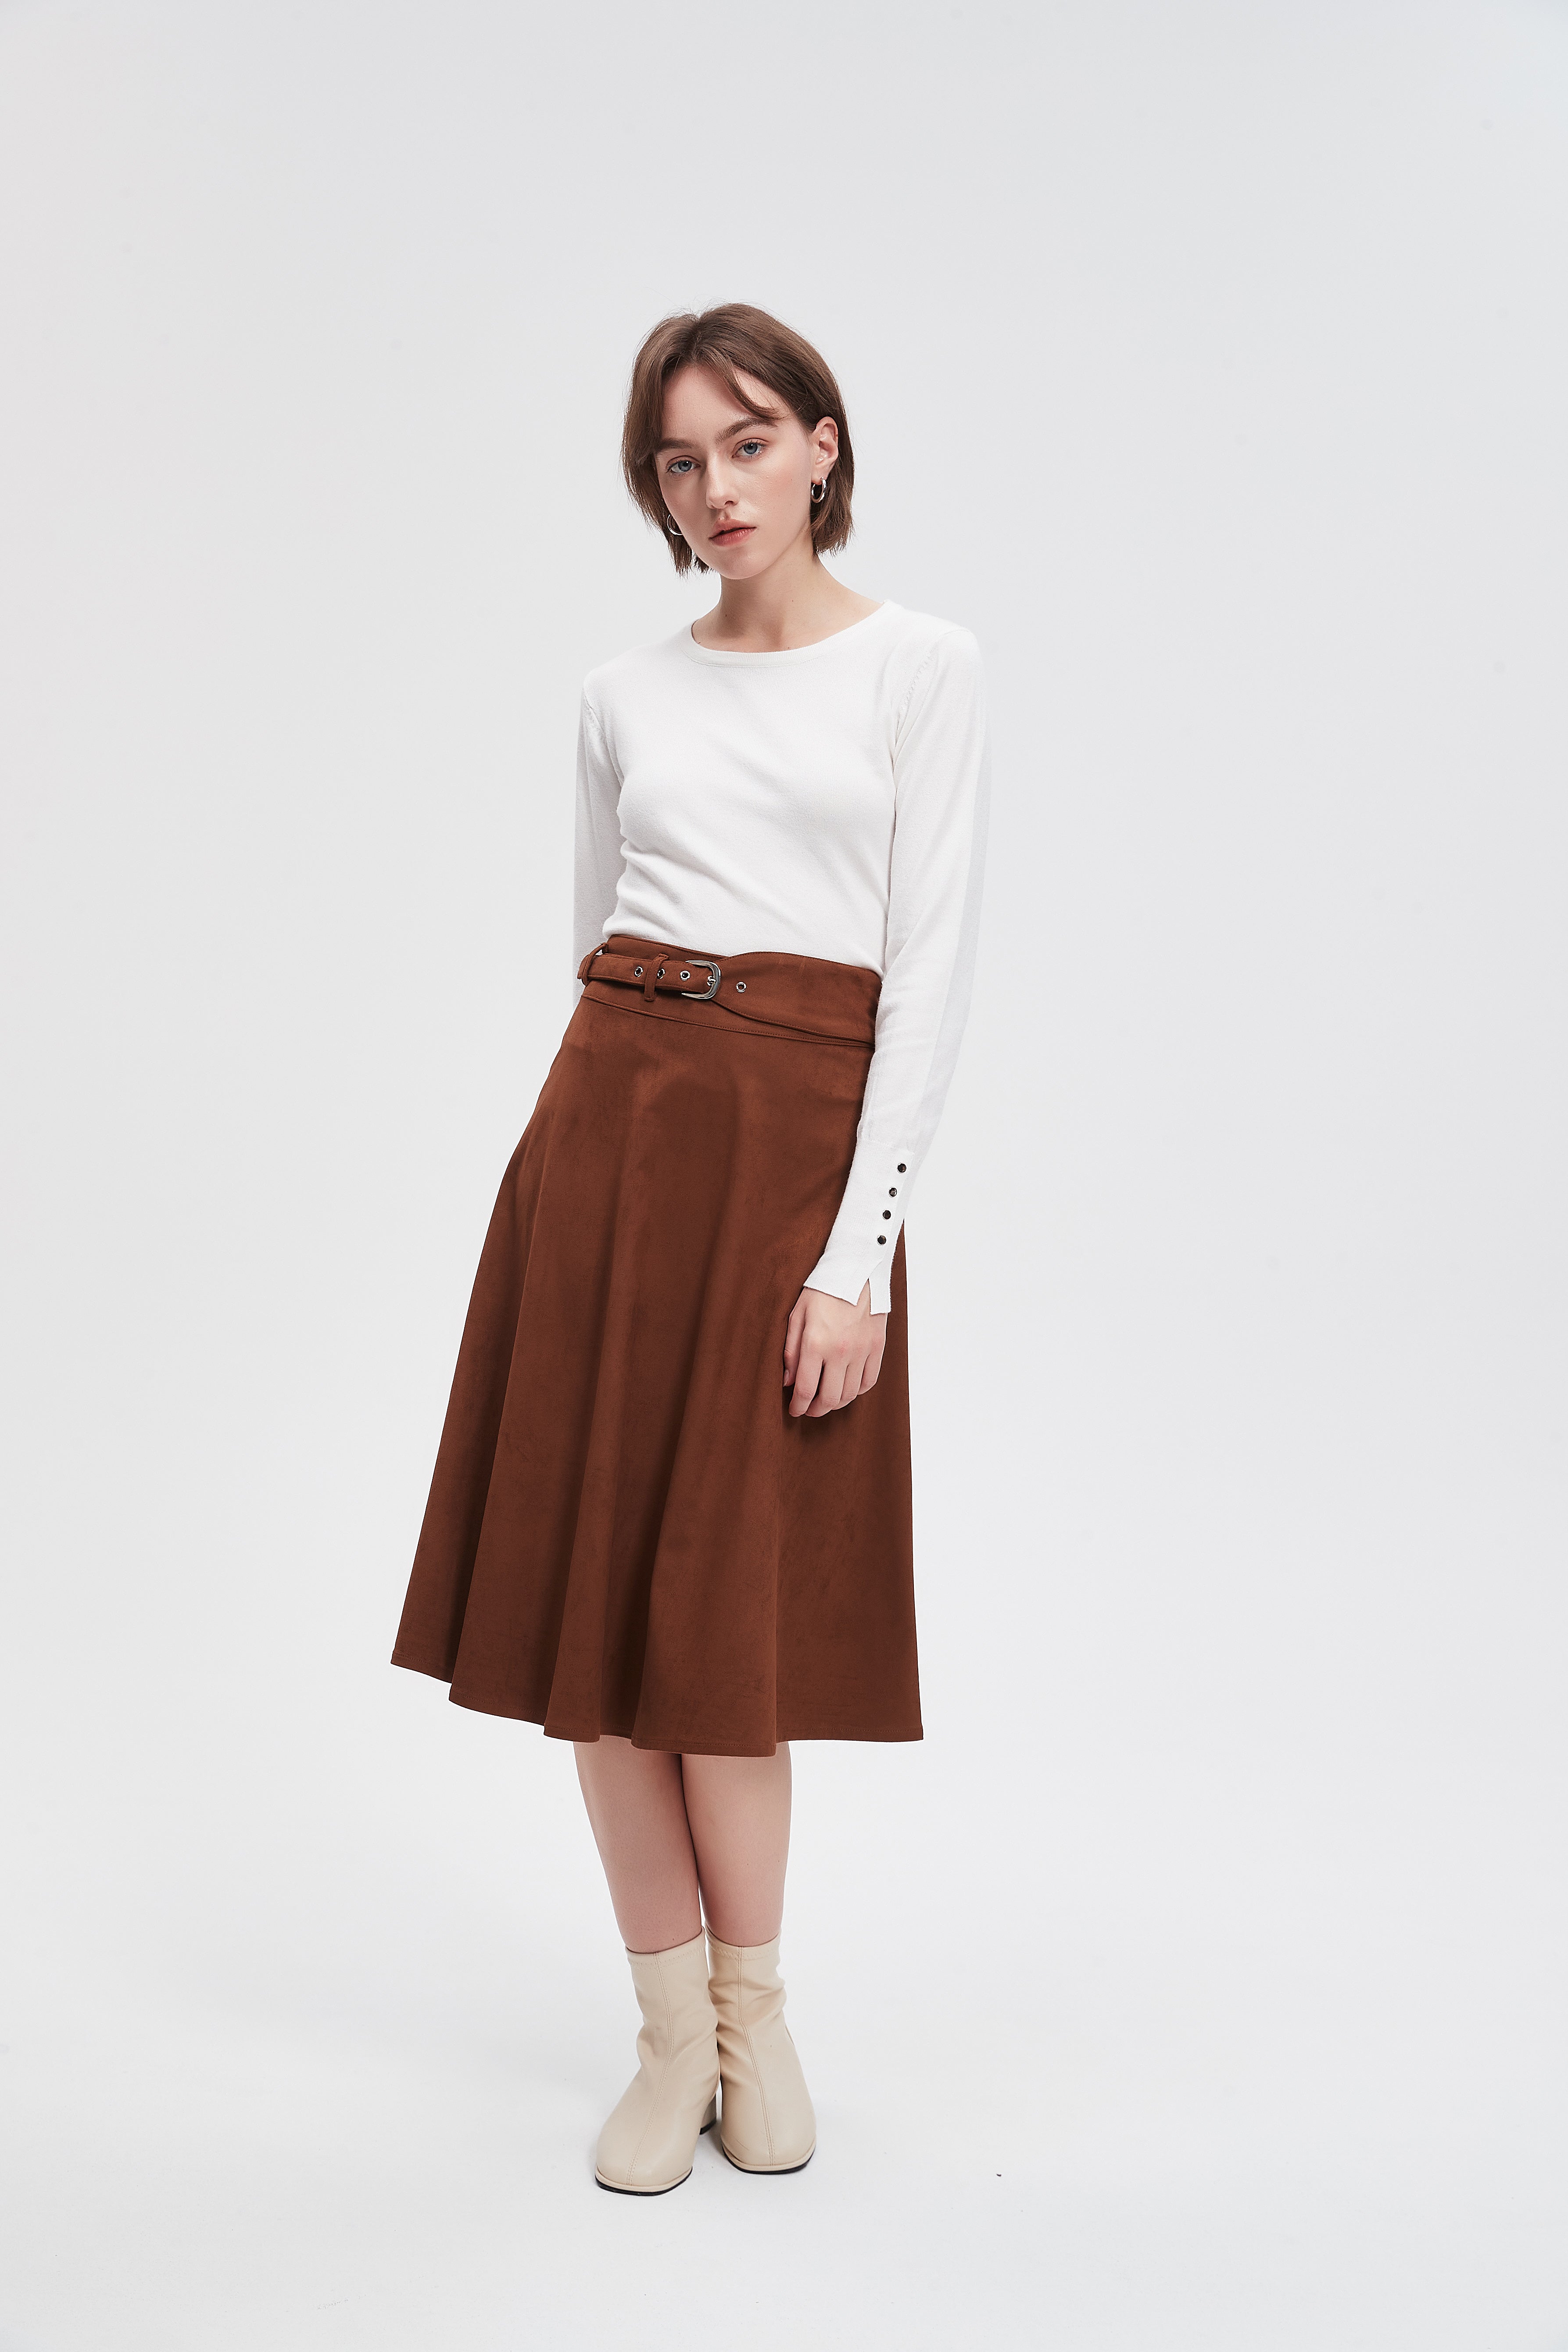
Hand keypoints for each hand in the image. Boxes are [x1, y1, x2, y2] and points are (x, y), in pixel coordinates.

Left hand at [783, 1282, 886, 1417]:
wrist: (856, 1269)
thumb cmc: (822, 1290)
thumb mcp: (797, 1316)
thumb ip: (791, 1351)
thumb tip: (789, 1382)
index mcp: (815, 1343)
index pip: (806, 1389)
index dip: (798, 1406)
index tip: (794, 1411)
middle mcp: (840, 1351)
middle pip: (830, 1398)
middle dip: (816, 1410)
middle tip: (809, 1409)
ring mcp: (862, 1350)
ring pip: (851, 1394)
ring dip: (837, 1403)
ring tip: (827, 1400)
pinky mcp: (877, 1347)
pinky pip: (869, 1381)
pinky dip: (857, 1391)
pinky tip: (847, 1388)